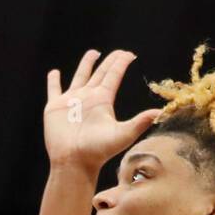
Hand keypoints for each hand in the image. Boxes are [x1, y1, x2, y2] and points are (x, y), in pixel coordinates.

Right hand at [44, 49, 159, 175]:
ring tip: (93, 53)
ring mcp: (71, 101)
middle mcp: (88, 98)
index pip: (113, 76)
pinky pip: (53, 90)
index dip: (121, 63)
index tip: (130, 54)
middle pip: (100, 74)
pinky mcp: (55, 108)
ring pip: (80, 76)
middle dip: (108, 62)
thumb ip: (140, 122)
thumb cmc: (97, 151)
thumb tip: (161, 113)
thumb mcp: (122, 135)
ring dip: (86, 64)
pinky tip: (54, 73)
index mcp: (102, 101)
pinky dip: (52, 81)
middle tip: (117, 52)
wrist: (74, 162)